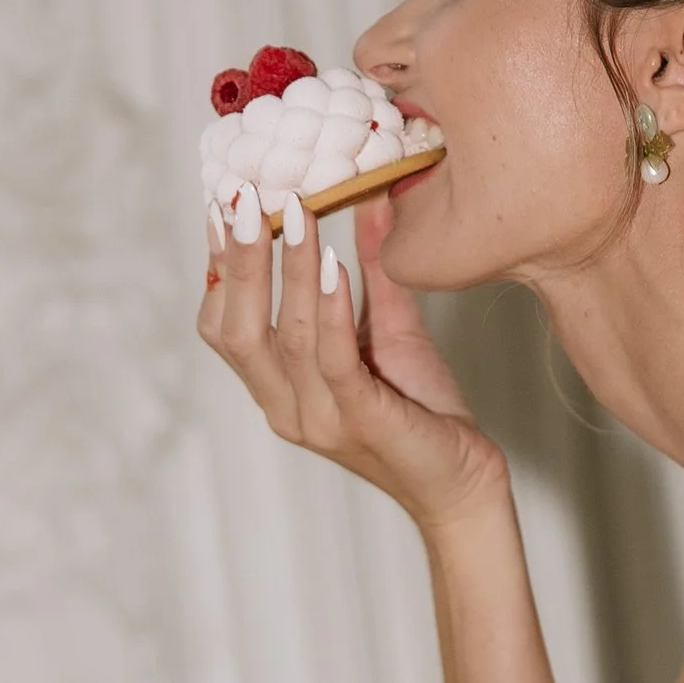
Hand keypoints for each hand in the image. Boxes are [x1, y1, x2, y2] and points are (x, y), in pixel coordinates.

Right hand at [197, 187, 508, 533]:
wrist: (463, 486)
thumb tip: (367, 196)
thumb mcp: (392, 330)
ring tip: (295, 213)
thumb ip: (374, 271)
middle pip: (236, 330)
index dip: (219, 268)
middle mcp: (285, 409)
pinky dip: (330, 309)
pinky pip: (334, 360)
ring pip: (284, 338)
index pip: (224, 327)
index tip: (224, 206)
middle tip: (243, 197)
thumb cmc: (422, 412)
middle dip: (237, 261)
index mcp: (279, 391)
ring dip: (287, 270)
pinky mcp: (361, 422)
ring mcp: (318, 420)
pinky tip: (333, 264)